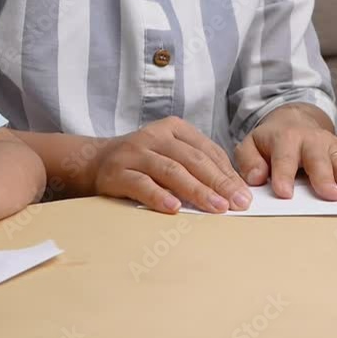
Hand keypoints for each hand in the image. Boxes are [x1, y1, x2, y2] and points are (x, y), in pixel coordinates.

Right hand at [92, 117, 252, 213]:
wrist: (93, 161)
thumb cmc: (142, 162)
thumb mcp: (171, 154)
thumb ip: (197, 166)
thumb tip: (233, 190)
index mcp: (174, 129)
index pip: (208, 151)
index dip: (228, 174)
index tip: (244, 195)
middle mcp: (155, 136)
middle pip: (193, 160)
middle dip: (219, 183)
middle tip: (238, 203)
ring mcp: (134, 153)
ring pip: (171, 171)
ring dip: (197, 191)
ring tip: (216, 208)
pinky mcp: (116, 172)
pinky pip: (141, 184)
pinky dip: (159, 196)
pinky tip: (175, 208)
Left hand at [234, 104, 336, 199]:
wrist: (293, 121)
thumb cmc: (271, 141)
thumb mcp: (250, 146)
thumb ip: (249, 161)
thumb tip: (256, 178)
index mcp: (285, 139)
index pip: (284, 158)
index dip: (283, 175)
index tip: (284, 194)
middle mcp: (311, 140)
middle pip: (318, 159)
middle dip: (324, 177)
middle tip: (331, 195)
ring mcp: (330, 145)